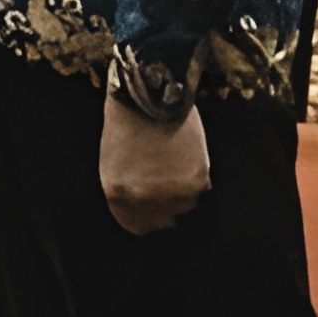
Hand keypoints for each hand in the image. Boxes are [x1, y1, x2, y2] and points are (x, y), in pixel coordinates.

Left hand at [99, 91, 210, 234]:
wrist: (149, 91)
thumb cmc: (129, 119)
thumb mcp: (115, 159)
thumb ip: (130, 190)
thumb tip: (153, 213)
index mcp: (116, 192)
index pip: (137, 226)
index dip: (149, 219)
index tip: (157, 211)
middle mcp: (142, 197)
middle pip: (166, 217)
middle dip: (168, 202)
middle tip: (170, 176)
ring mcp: (168, 191)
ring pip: (187, 203)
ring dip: (184, 186)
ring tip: (174, 156)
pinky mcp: (194, 180)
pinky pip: (201, 186)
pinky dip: (198, 172)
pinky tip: (186, 150)